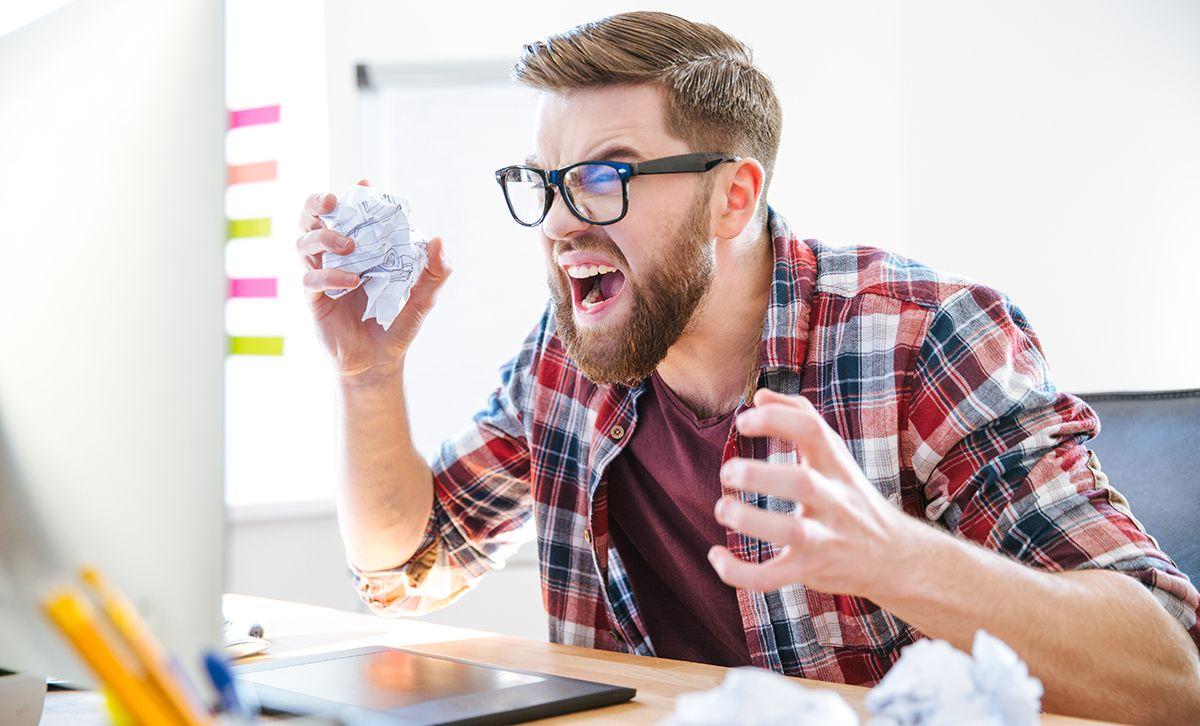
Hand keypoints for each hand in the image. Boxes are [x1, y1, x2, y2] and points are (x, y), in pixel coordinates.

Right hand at [296, 179, 452, 377]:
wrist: (379, 362)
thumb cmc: (396, 325)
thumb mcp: (424, 298)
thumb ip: (436, 271)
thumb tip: (438, 240)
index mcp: (360, 249)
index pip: (349, 214)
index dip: (353, 196)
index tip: (364, 184)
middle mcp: (337, 258)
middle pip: (313, 219)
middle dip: (318, 204)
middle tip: (333, 202)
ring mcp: (323, 276)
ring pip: (305, 242)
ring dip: (324, 237)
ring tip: (349, 246)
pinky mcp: (315, 299)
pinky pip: (311, 279)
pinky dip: (329, 276)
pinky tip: (351, 283)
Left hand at [708, 388, 923, 599]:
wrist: (894, 556)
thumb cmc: (851, 496)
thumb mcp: (835, 454)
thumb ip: (799, 416)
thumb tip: (759, 395)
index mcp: (835, 465)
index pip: (812, 430)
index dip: (776, 419)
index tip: (743, 421)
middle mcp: (834, 499)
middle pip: (801, 483)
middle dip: (759, 475)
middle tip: (728, 471)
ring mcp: (824, 538)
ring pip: (790, 531)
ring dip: (749, 520)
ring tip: (723, 509)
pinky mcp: (811, 571)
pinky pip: (774, 578)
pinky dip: (740, 573)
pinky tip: (716, 556)